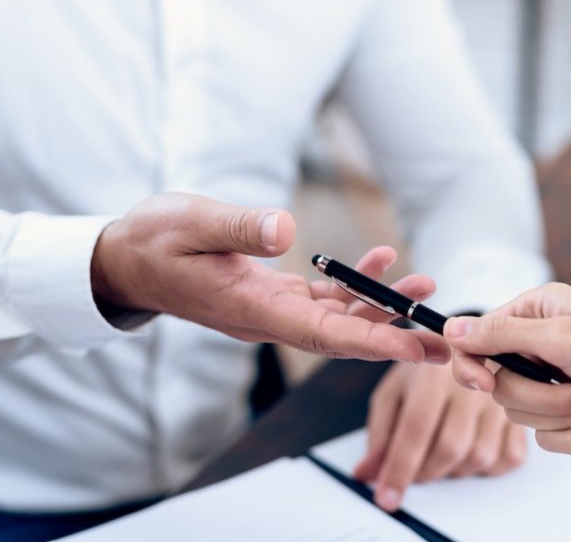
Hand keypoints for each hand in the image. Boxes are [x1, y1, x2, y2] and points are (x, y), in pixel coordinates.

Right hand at [91, 193, 446, 362]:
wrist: (125, 259)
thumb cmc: (152, 241)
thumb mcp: (191, 222)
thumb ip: (240, 227)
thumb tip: (288, 229)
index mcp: (253, 310)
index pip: (324, 335)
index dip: (373, 342)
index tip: (415, 347)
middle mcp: (269, 319)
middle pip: (343, 336)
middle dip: (395, 334)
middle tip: (445, 334)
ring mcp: (272, 310)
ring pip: (339, 317)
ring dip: (382, 304)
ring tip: (425, 284)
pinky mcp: (272, 295)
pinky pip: (323, 298)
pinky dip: (354, 283)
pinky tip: (379, 258)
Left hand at [353, 362, 526, 511]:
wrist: (466, 347)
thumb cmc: (426, 371)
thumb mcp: (393, 394)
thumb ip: (380, 435)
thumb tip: (366, 474)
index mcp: (433, 374)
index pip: (415, 430)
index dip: (399, 468)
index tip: (387, 497)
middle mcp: (471, 385)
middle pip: (450, 449)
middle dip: (425, 473)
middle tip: (412, 472)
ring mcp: (500, 400)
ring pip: (479, 457)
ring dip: (454, 471)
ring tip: (439, 456)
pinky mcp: (520, 415)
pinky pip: (509, 458)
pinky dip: (486, 468)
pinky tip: (469, 453)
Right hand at [445, 283, 570, 453]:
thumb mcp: (562, 339)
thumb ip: (500, 336)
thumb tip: (452, 329)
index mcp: (537, 312)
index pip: (478, 338)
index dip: (474, 365)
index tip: (482, 384)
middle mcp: (543, 343)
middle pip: (501, 384)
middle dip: (544, 397)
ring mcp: (557, 379)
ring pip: (524, 413)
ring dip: (566, 415)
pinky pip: (548, 437)